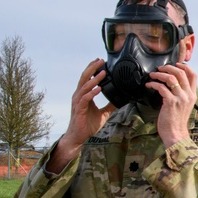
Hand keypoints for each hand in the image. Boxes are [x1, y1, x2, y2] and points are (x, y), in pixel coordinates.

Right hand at [49, 59, 116, 173]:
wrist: (79, 137)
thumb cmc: (88, 125)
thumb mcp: (103, 114)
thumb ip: (109, 106)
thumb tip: (120, 100)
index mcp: (83, 95)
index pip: (87, 78)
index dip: (92, 69)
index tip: (100, 61)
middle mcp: (79, 96)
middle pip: (84, 78)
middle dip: (92, 68)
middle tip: (100, 61)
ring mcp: (78, 102)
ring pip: (85, 87)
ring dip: (94, 80)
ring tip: (103, 73)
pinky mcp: (79, 110)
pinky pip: (85, 99)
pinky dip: (91, 93)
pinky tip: (98, 89)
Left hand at [150, 62, 196, 147]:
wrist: (176, 134)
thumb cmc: (177, 121)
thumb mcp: (184, 106)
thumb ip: (182, 95)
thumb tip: (173, 84)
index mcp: (192, 95)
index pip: (193, 75)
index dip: (184, 67)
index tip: (175, 64)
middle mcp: (188, 95)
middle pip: (181, 73)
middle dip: (169, 67)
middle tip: (160, 68)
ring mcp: (180, 98)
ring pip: (171, 78)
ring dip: (159, 74)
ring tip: (153, 75)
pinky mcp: (170, 102)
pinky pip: (161, 87)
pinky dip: (153, 84)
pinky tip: (149, 85)